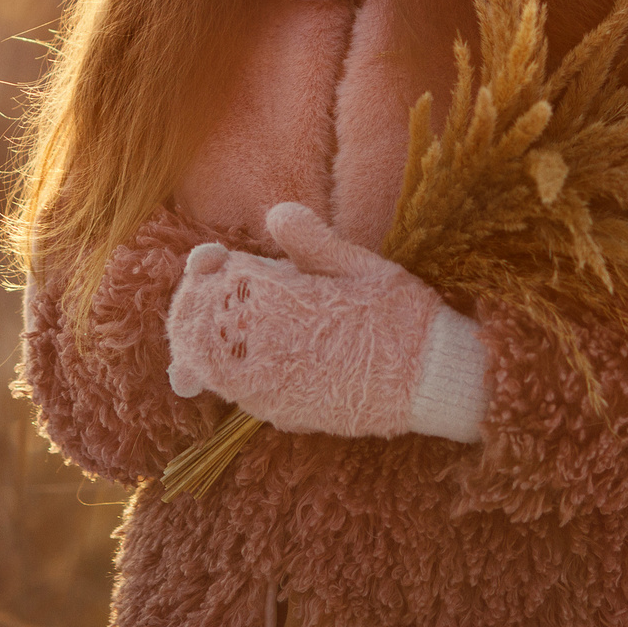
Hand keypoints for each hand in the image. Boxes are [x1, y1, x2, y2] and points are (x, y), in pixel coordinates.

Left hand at [164, 202, 449, 438]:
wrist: (432, 380)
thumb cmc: (400, 316)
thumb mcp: (361, 265)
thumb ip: (312, 240)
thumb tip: (274, 212)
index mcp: (287, 307)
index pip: (225, 286)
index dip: (208, 270)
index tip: (213, 258)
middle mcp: (272, 353)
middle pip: (207, 329)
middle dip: (195, 306)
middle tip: (201, 287)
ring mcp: (275, 390)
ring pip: (213, 368)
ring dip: (199, 345)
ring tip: (196, 326)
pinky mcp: (287, 414)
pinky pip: (239, 397)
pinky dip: (223, 377)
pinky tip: (222, 367)